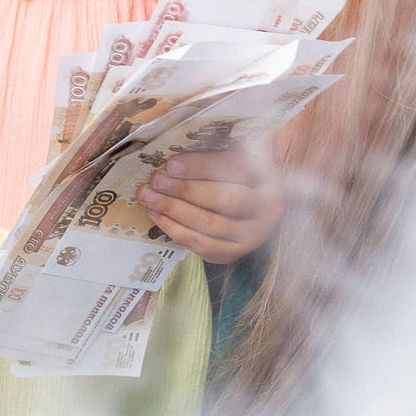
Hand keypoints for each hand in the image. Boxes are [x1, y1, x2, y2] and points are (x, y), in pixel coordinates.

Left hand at [135, 147, 283, 263]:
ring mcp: (252, 237)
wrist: (253, 210)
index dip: (200, 167)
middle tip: (155, 180)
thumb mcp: (231, 162)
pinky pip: (200, 244)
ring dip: (172, 209)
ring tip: (148, 195)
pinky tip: (155, 214)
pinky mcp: (233, 253)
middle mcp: (267, 211)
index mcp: (268, 179)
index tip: (172, 163)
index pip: (233, 171)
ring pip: (208, 225)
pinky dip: (174, 229)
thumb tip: (170, 166)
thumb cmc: (236, 179)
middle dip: (184, 190)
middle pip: (222, 201)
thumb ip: (207, 162)